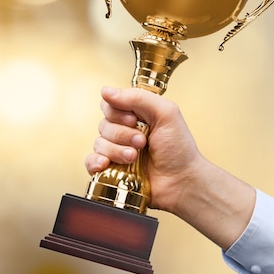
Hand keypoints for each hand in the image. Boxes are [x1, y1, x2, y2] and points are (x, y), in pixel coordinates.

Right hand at [85, 86, 254, 248]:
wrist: (182, 182)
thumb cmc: (179, 149)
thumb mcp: (166, 113)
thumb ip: (138, 97)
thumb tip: (106, 91)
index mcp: (136, 115)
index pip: (110, 105)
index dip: (117, 113)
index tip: (133, 120)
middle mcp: (124, 131)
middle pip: (103, 124)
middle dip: (122, 134)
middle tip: (142, 142)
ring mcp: (116, 151)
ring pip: (99, 143)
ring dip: (116, 150)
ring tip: (134, 157)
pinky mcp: (111, 169)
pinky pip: (90, 161)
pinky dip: (95, 161)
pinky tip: (106, 163)